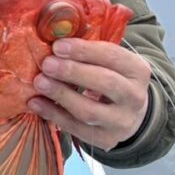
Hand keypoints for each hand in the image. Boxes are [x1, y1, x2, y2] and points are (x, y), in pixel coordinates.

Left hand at [27, 38, 150, 150]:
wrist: (129, 112)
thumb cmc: (112, 76)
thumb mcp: (111, 61)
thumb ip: (90, 50)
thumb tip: (53, 34)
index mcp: (138, 70)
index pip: (113, 57)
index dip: (84, 51)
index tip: (58, 46)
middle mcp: (135, 97)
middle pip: (105, 83)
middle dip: (73, 72)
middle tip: (47, 64)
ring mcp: (122, 121)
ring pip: (90, 110)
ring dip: (61, 95)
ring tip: (39, 82)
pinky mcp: (106, 139)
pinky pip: (77, 129)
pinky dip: (54, 114)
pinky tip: (36, 102)